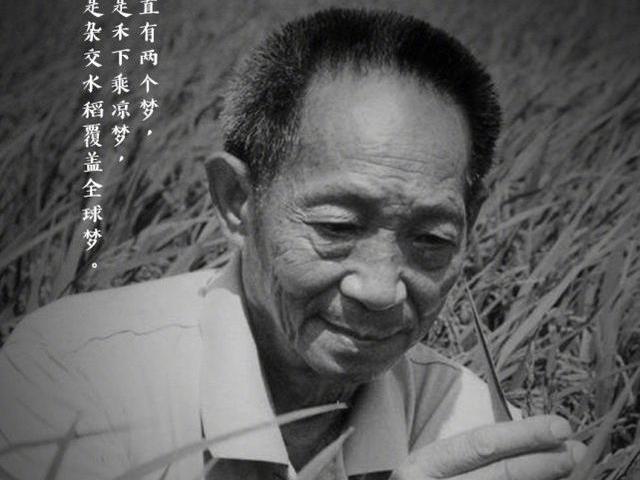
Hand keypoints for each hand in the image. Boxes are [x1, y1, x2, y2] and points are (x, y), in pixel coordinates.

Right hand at [391, 415, 586, 479]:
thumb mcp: (445, 466)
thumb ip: (484, 455)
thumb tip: (543, 442)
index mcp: (425, 465)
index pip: (480, 444)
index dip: (523, 435)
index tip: (559, 426)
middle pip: (500, 475)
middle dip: (542, 461)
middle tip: (575, 450)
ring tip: (571, 470)